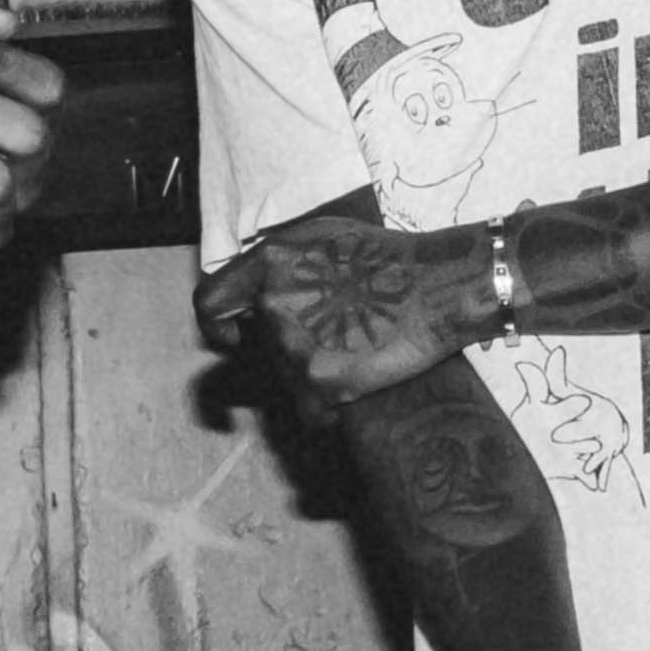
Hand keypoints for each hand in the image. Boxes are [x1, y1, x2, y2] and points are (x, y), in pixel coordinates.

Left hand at [194, 207, 505, 409]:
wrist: (439, 286)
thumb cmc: (391, 259)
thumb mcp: (324, 239)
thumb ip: (283, 264)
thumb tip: (261, 289)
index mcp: (271, 262)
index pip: (209, 302)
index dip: (216, 327)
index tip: (232, 340)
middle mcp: (274, 302)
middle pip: (264, 347)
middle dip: (294, 351)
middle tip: (336, 341)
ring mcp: (294, 344)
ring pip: (290, 379)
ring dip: (318, 375)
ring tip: (359, 353)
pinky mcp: (320, 381)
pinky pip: (312, 411)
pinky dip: (331, 408)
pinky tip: (361, 384)